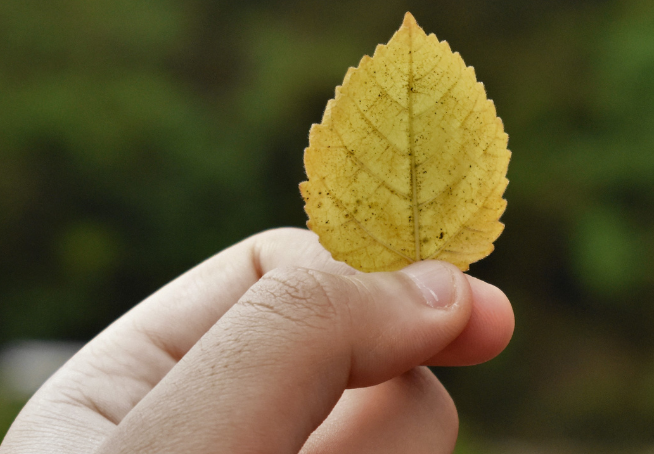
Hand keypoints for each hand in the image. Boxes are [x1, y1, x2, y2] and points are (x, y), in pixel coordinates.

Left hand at [0, 228, 513, 453]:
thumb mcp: (176, 443)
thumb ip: (299, 334)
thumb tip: (450, 284)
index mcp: (130, 386)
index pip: (277, 269)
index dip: (370, 274)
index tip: (473, 311)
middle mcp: (216, 434)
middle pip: (364, 348)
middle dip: (388, 393)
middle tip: (344, 453)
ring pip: (408, 424)